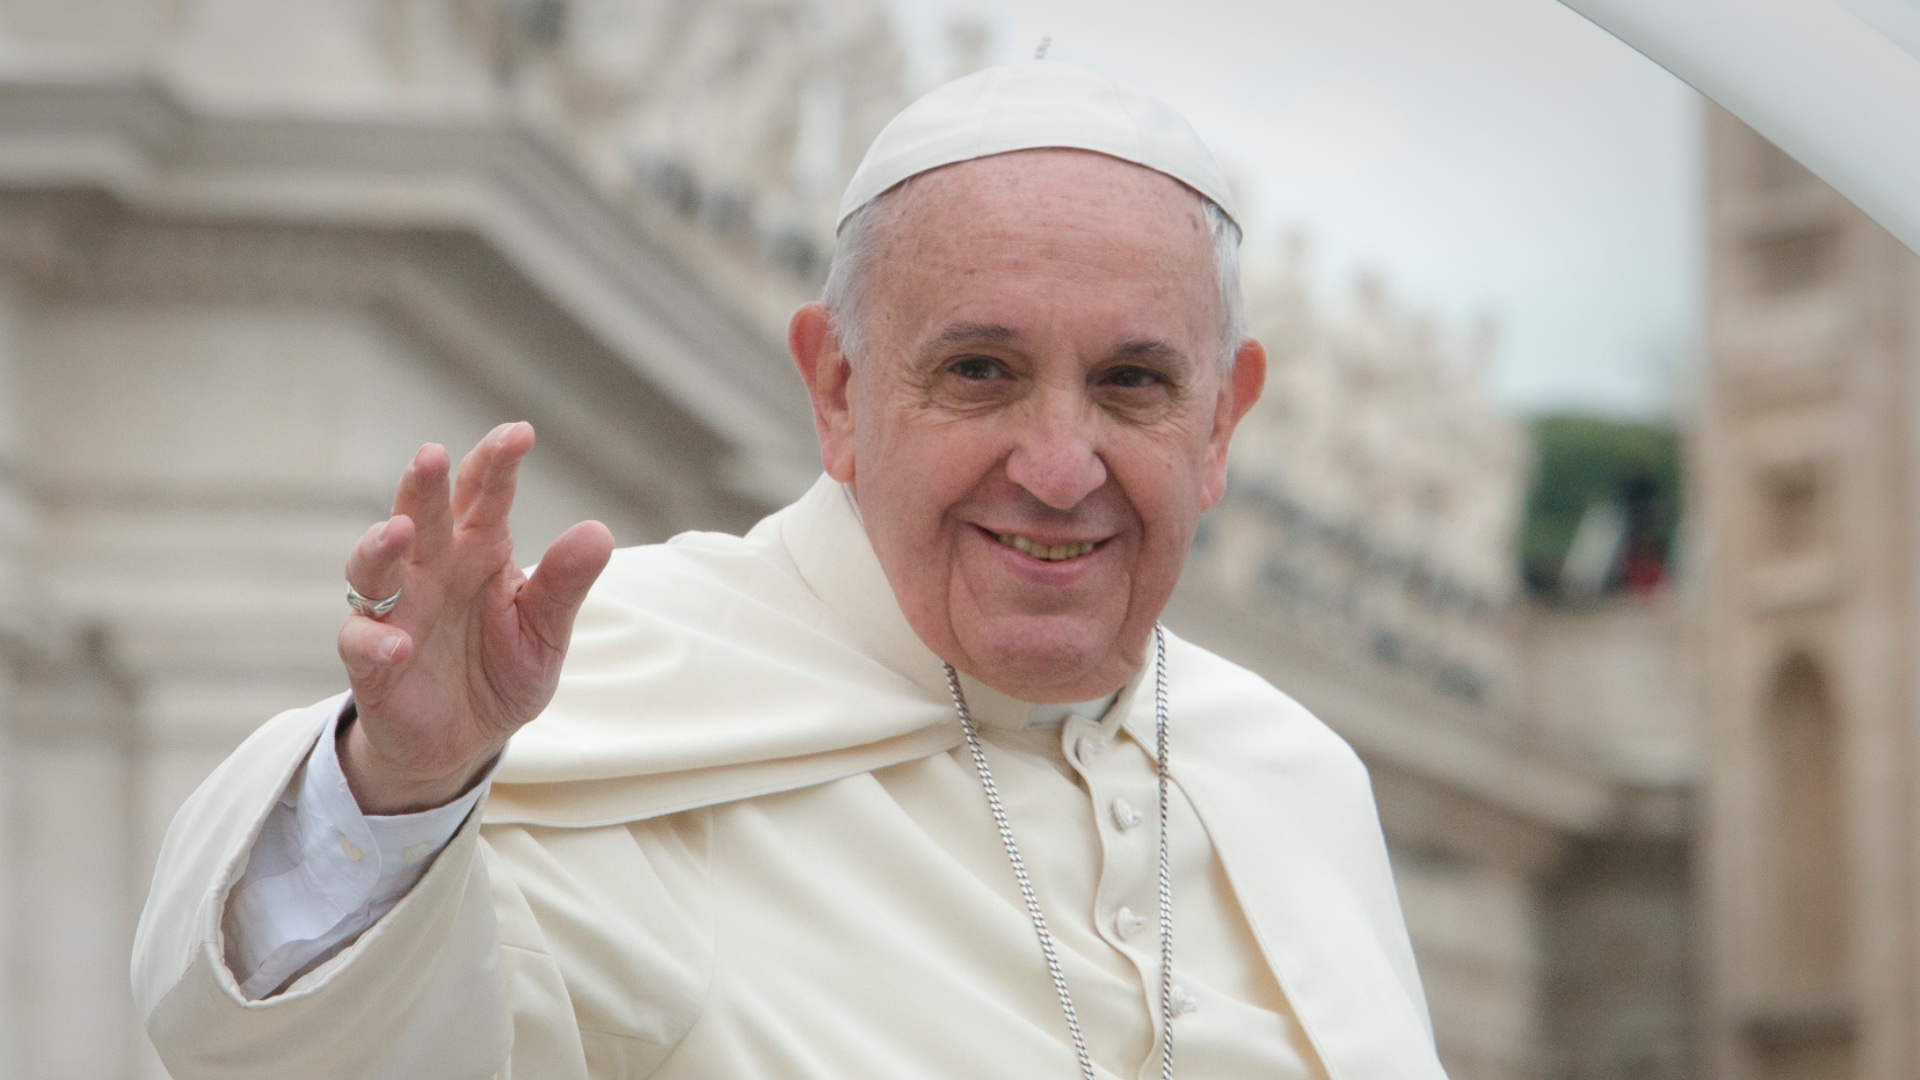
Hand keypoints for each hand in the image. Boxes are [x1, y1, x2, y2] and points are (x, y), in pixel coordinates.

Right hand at [336, 422, 614, 813]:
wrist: (466, 742)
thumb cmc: (503, 672)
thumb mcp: (545, 632)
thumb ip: (564, 585)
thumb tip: (598, 532)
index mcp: (478, 552)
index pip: (483, 496)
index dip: (495, 463)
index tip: (519, 433)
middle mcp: (431, 571)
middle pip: (422, 515)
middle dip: (424, 485)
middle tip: (432, 454)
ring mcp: (396, 612)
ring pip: (374, 567)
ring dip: (381, 546)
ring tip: (399, 531)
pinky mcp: (372, 662)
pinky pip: (363, 643)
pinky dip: (377, 641)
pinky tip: (401, 644)